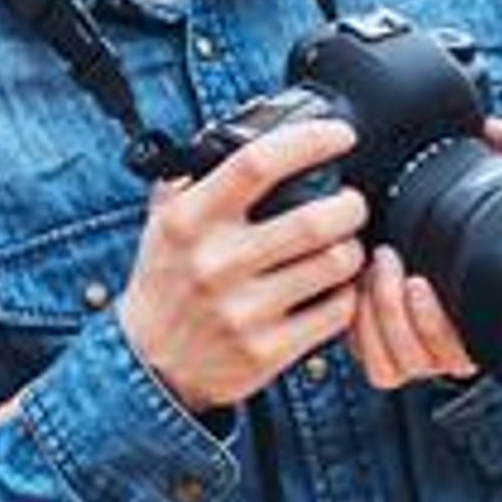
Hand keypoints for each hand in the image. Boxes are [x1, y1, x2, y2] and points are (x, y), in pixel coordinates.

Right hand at [113, 114, 368, 415]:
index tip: (339, 136)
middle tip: (351, 204)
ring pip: (332, 265)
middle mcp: (216, 264)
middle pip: (312, 220)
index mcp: (190, 222)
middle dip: (349, 206)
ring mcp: (243, 311)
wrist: (149, 365)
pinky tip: (337, 288)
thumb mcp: (162, 226)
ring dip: (352, 250)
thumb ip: (190, 182)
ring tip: (346, 246)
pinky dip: (348, 294)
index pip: (256, 164)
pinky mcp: (267, 350)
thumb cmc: (164, 286)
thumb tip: (225, 138)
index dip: (307, 142)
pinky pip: (334, 313)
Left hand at [350, 117, 501, 388]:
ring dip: (377, 317)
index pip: (464, 353)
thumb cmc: (456, 216)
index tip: (422, 280)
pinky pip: (369, 363)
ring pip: (392, 367)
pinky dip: (357, 331)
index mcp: (476, 319)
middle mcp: (444, 343)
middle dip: (400, 314)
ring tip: (370, 270)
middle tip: (388, 261)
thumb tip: (498, 133)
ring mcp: (409, 350)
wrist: (410, 224)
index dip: (439, 326)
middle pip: (424, 361)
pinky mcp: (376, 350)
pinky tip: (352, 290)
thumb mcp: (487, 186)